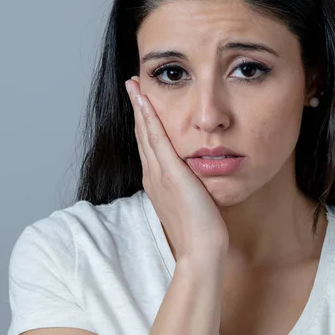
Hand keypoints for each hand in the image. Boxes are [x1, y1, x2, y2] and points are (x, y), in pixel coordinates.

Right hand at [125, 76, 228, 262]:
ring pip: (145, 133)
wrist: (201, 250)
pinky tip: (144, 100)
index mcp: (157, 182)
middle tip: (133, 85)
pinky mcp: (170, 174)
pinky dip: (148, 119)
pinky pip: (156, 140)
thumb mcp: (192, 203)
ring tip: (134, 84)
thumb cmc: (201, 232)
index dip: (143, 122)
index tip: (142, 103)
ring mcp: (159, 174)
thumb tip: (194, 178)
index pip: (148, 145)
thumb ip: (189, 187)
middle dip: (137, 108)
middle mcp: (153, 175)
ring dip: (139, 106)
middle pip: (142, 134)